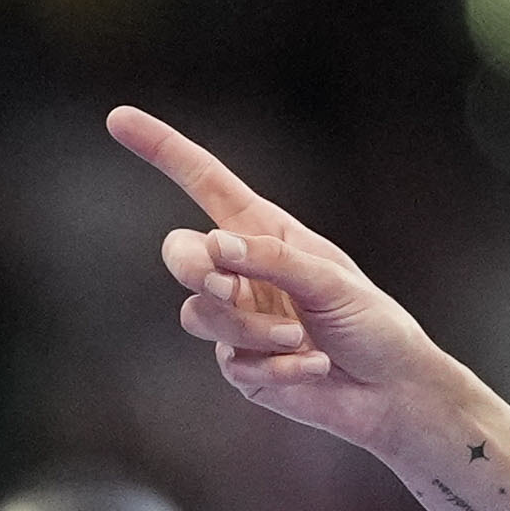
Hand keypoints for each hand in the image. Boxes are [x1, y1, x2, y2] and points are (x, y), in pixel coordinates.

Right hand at [110, 106, 456, 456]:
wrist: (391, 391)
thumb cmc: (372, 324)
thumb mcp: (330, 281)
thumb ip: (272, 260)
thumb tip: (215, 247)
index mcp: (266, 232)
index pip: (204, 182)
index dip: (162, 150)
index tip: (117, 120)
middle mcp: (244, 272)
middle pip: (181, 253)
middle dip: (196, 268)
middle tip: (229, 287)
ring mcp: (237, 320)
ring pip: (198, 313)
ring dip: (248, 327)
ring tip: (298, 338)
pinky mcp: (240, 366)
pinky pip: (231, 361)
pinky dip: (274, 366)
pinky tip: (314, 369)